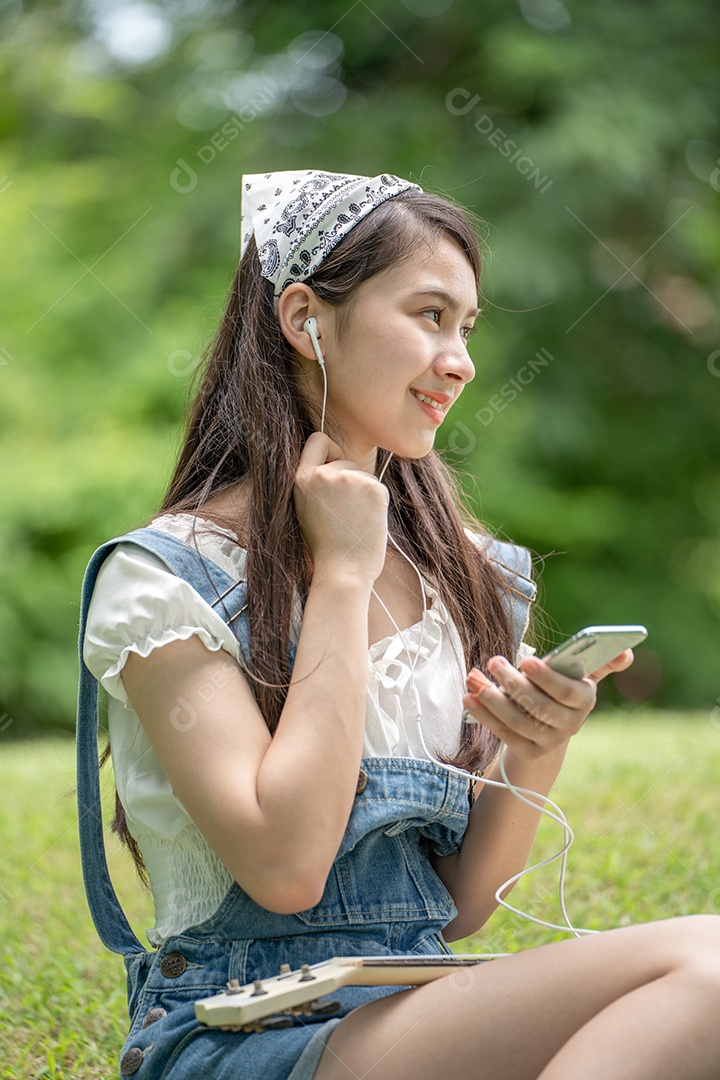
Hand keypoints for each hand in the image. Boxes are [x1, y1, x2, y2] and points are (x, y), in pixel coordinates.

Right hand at [293, 432, 388, 584]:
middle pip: (345, 460)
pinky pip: (378, 486)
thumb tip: (335, 464)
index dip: (329, 451)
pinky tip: (366, 522)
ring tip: (353, 521)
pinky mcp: (372, 487)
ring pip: (363, 474)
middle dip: (350, 481)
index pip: (317, 440)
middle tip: (345, 514)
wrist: (343, 571)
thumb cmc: (327, 548)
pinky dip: (377, 503)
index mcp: (301, 480)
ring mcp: (348, 479)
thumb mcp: (307, 509)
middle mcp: (323, 475)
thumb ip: (317, 485)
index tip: (334, 467)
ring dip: (363, 494)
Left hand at [462, 649, 634, 762]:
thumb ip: (599, 661)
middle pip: (539, 706)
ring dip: (492, 699)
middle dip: (513, 683)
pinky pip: (504, 733)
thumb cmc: (559, 690)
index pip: (568, 691)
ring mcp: (549, 742)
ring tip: (474, 679)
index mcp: (585, 700)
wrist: (548, 729)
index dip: (547, 677)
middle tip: (493, 661)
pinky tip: (470, 698)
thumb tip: (626, 652)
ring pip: (518, 721)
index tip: (526, 660)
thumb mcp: (580, 674)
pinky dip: (485, 715)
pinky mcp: (528, 752)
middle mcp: (570, 725)